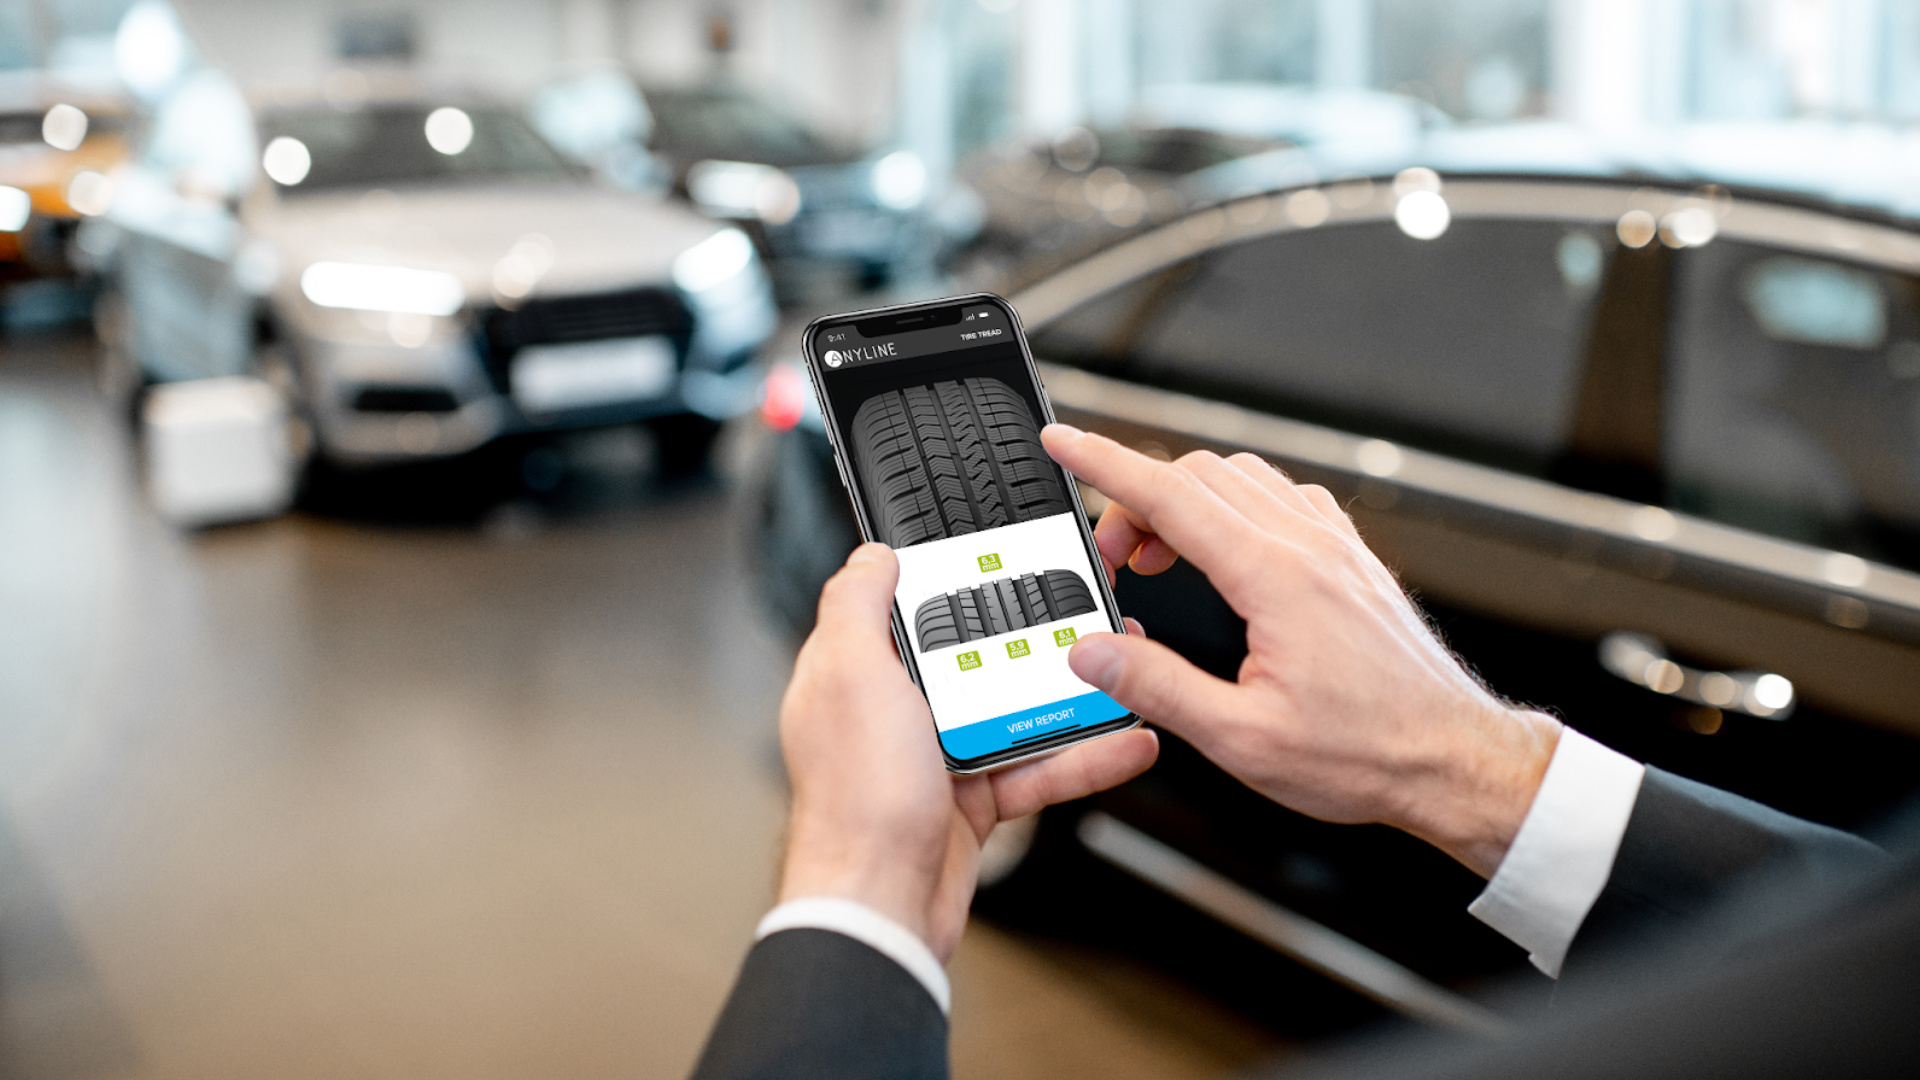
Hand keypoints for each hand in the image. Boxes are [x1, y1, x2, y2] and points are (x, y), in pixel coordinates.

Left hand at [777, 543, 1158, 960]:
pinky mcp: (973, 804)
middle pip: (972, 656)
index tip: (1002, 558)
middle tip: (1084, 611)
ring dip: (1073, 696)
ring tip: (1124, 672)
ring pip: (1016, 711)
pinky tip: (1126, 742)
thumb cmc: (858, 798)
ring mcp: (936, 759)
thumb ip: (857, 606)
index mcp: (856, 673)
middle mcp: (893, 713)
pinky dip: (1084, 759)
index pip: (904, 608)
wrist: (882, 906)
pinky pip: (1037, 769)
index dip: (949, 581)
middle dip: (1030, 636)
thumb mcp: (849, 674)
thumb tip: (872, 553)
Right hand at [1042, 425, 1558, 877]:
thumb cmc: (1366, 755)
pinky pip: (1284, 500)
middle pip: (1200, 477)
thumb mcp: (1240, 738)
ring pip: (1243, 479)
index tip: (1064, 443)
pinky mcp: (1353, 561)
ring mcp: (1336, 547)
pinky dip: (1236, 507)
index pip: (1170, 496)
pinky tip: (1227, 556)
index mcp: (1275, 579)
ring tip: (1159, 559)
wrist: (1454, 761)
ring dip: (1187, 500)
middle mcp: (1308, 547)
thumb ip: (1157, 687)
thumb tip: (1094, 653)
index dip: (1105, 463)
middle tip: (1112, 560)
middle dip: (1137, 499)